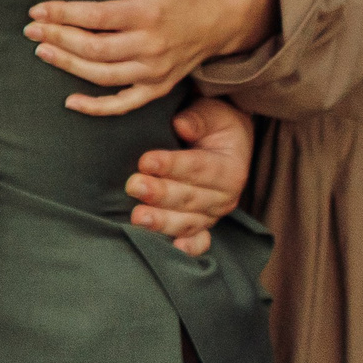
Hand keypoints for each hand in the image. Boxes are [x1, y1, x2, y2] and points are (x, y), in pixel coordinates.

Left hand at [26, 0, 276, 114]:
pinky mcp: (158, 87)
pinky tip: (70, 102)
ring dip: (68, 66)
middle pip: (94, 48)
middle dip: (57, 39)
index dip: (62, 14)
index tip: (36, 10)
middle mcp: (151, 46)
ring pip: (103, 76)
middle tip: (30, 31)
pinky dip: (97, 107)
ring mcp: (155, 71)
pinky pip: (125, 104)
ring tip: (41, 52)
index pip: (96, 17)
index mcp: (148, 14)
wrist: (223, 18)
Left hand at [127, 96, 253, 256]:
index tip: (145, 161)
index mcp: (229, 168)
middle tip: (133, 186)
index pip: (199, 167)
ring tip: (137, 218)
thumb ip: (197, 118)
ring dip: (163, 222)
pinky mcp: (202, 225)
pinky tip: (174, 250)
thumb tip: (181, 125)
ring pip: (189, 222)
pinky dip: (188, 248)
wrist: (224, 141)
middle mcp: (224, 196)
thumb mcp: (210, 112)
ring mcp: (212, 214)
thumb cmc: (212, 123)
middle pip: (190, 198)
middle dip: (160, 194)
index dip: (173, 165)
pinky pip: (198, 241)